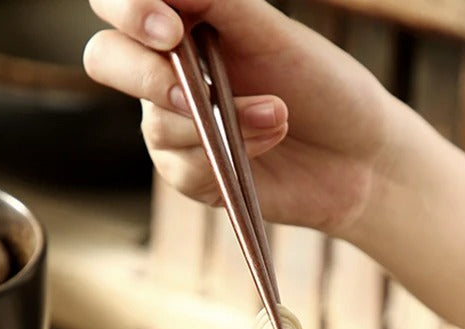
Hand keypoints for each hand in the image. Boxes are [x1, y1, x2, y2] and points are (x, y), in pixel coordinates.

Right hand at [83, 0, 399, 234]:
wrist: (358, 156)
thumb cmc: (324, 87)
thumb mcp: (275, 35)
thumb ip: (220, 2)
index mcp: (184, 26)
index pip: (119, 6)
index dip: (128, 10)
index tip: (170, 26)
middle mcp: (169, 73)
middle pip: (107, 60)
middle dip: (146, 75)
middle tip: (195, 91)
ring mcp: (177, 127)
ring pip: (156, 124)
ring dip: (221, 121)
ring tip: (277, 115)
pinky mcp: (194, 175)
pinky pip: (184, 168)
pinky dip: (230, 154)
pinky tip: (270, 141)